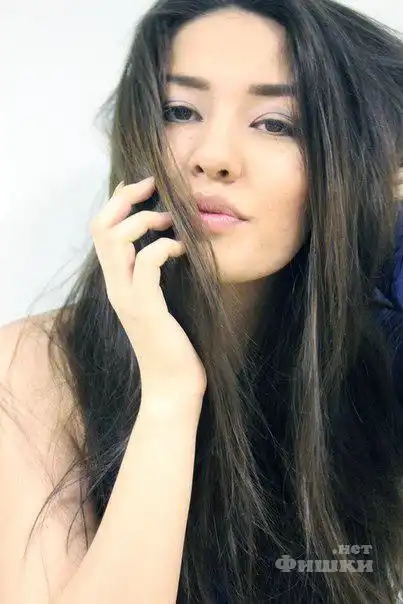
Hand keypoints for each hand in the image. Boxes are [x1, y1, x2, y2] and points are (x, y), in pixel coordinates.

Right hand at [90, 177, 206, 423]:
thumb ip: (154, 274)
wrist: (172, 385)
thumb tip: (167, 241)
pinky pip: (146, 263)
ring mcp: (127, 297)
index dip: (118, 200)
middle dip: (125, 198)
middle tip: (154, 190)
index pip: (101, 229)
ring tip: (170, 223)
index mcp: (118, 281)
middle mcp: (115, 285)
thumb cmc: (173, 342)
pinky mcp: (146, 308)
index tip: (145, 186)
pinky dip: (163, 247)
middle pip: (100, 227)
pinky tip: (181, 250)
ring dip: (144, 220)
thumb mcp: (159, 300)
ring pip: (115, 240)